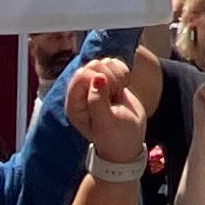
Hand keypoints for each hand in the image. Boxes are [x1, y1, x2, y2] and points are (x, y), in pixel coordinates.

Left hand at [63, 42, 156, 166]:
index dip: (98, 79)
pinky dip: (123, 72)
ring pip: (104, 63)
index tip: (110, 94)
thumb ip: (98, 102)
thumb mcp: (107, 124)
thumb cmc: (116, 138)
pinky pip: (115, 64)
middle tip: (115, 94)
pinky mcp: (108, 81)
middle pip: (93, 65)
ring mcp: (94, 85)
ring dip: (117, 75)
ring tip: (118, 93)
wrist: (130, 142)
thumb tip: (97, 77)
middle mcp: (81, 93)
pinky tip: (123, 87)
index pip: (81, 75)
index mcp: (74, 105)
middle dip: (108, 77)